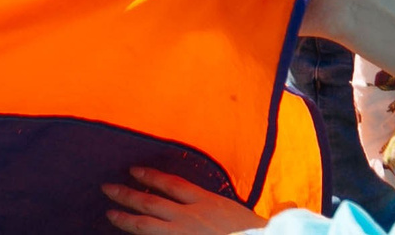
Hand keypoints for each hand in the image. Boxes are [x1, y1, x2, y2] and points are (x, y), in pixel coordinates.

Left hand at [102, 168, 265, 233]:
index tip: (134, 170)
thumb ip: (253, 212)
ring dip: (125, 217)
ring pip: (145, 224)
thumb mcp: (255, 221)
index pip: (172, 184)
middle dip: (127, 194)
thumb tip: (287, 205)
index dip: (151, 176)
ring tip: (109, 212)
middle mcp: (190, 217)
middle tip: (107, 188)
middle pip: (151, 202)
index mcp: (208, 204)